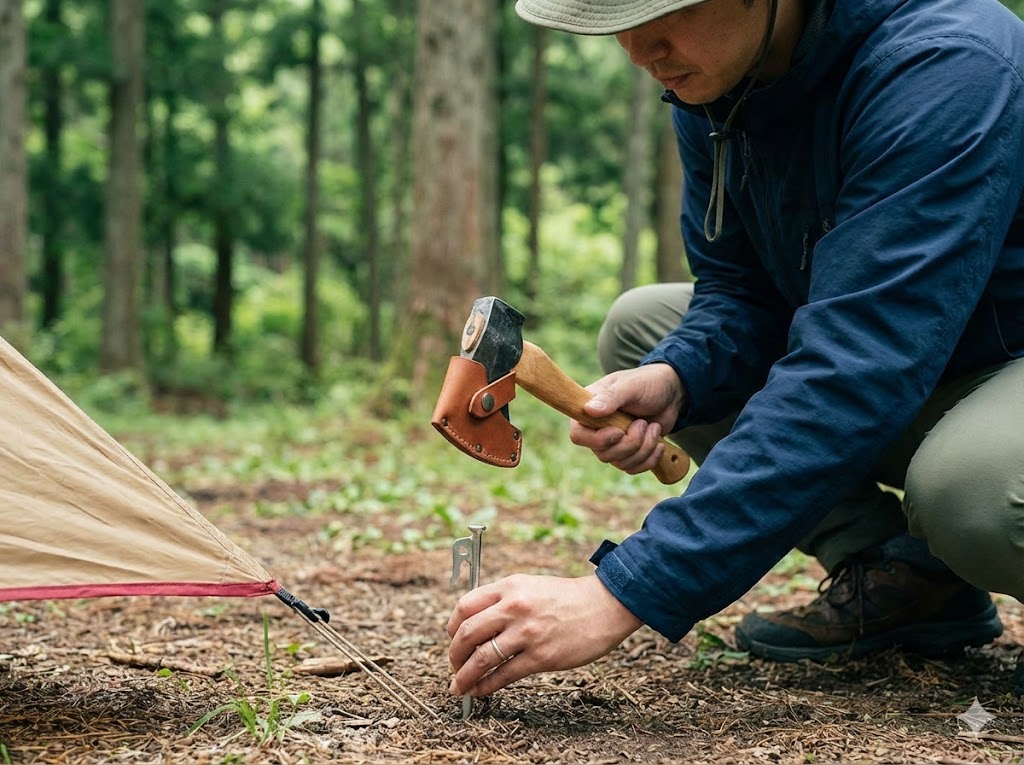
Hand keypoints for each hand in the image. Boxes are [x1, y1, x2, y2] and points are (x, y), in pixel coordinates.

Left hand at [447, 574, 641, 697]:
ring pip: (480, 658)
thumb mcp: (530, 586)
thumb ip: (503, 600)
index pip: (464, 606)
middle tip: (453, 665)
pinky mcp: (540, 656)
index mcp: (508, 587)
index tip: (452, 639)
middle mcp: (513, 607)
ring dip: (464, 676)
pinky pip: (502, 675)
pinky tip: (480, 691)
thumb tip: (475, 624)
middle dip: (453, 654)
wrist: (604, 605)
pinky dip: (485, 686)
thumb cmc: (567, 597)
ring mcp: (526, 633)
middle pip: (466, 633)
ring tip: (459, 687)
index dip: (451, 627)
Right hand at [569, 363, 684, 474]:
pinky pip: (633, 468)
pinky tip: (659, 443)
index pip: (578, 435)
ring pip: (620, 463)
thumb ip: (611, 397)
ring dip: (644, 449)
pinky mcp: (628, 453)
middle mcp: (597, 429)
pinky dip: (650, 458)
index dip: (598, 440)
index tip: (619, 431)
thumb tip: (589, 410)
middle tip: (643, 423)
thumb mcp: (631, 386)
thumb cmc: (647, 383)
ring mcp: (613, 443)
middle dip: (630, 443)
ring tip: (653, 428)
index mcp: (589, 409)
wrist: (670, 394)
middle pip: (603, 454)